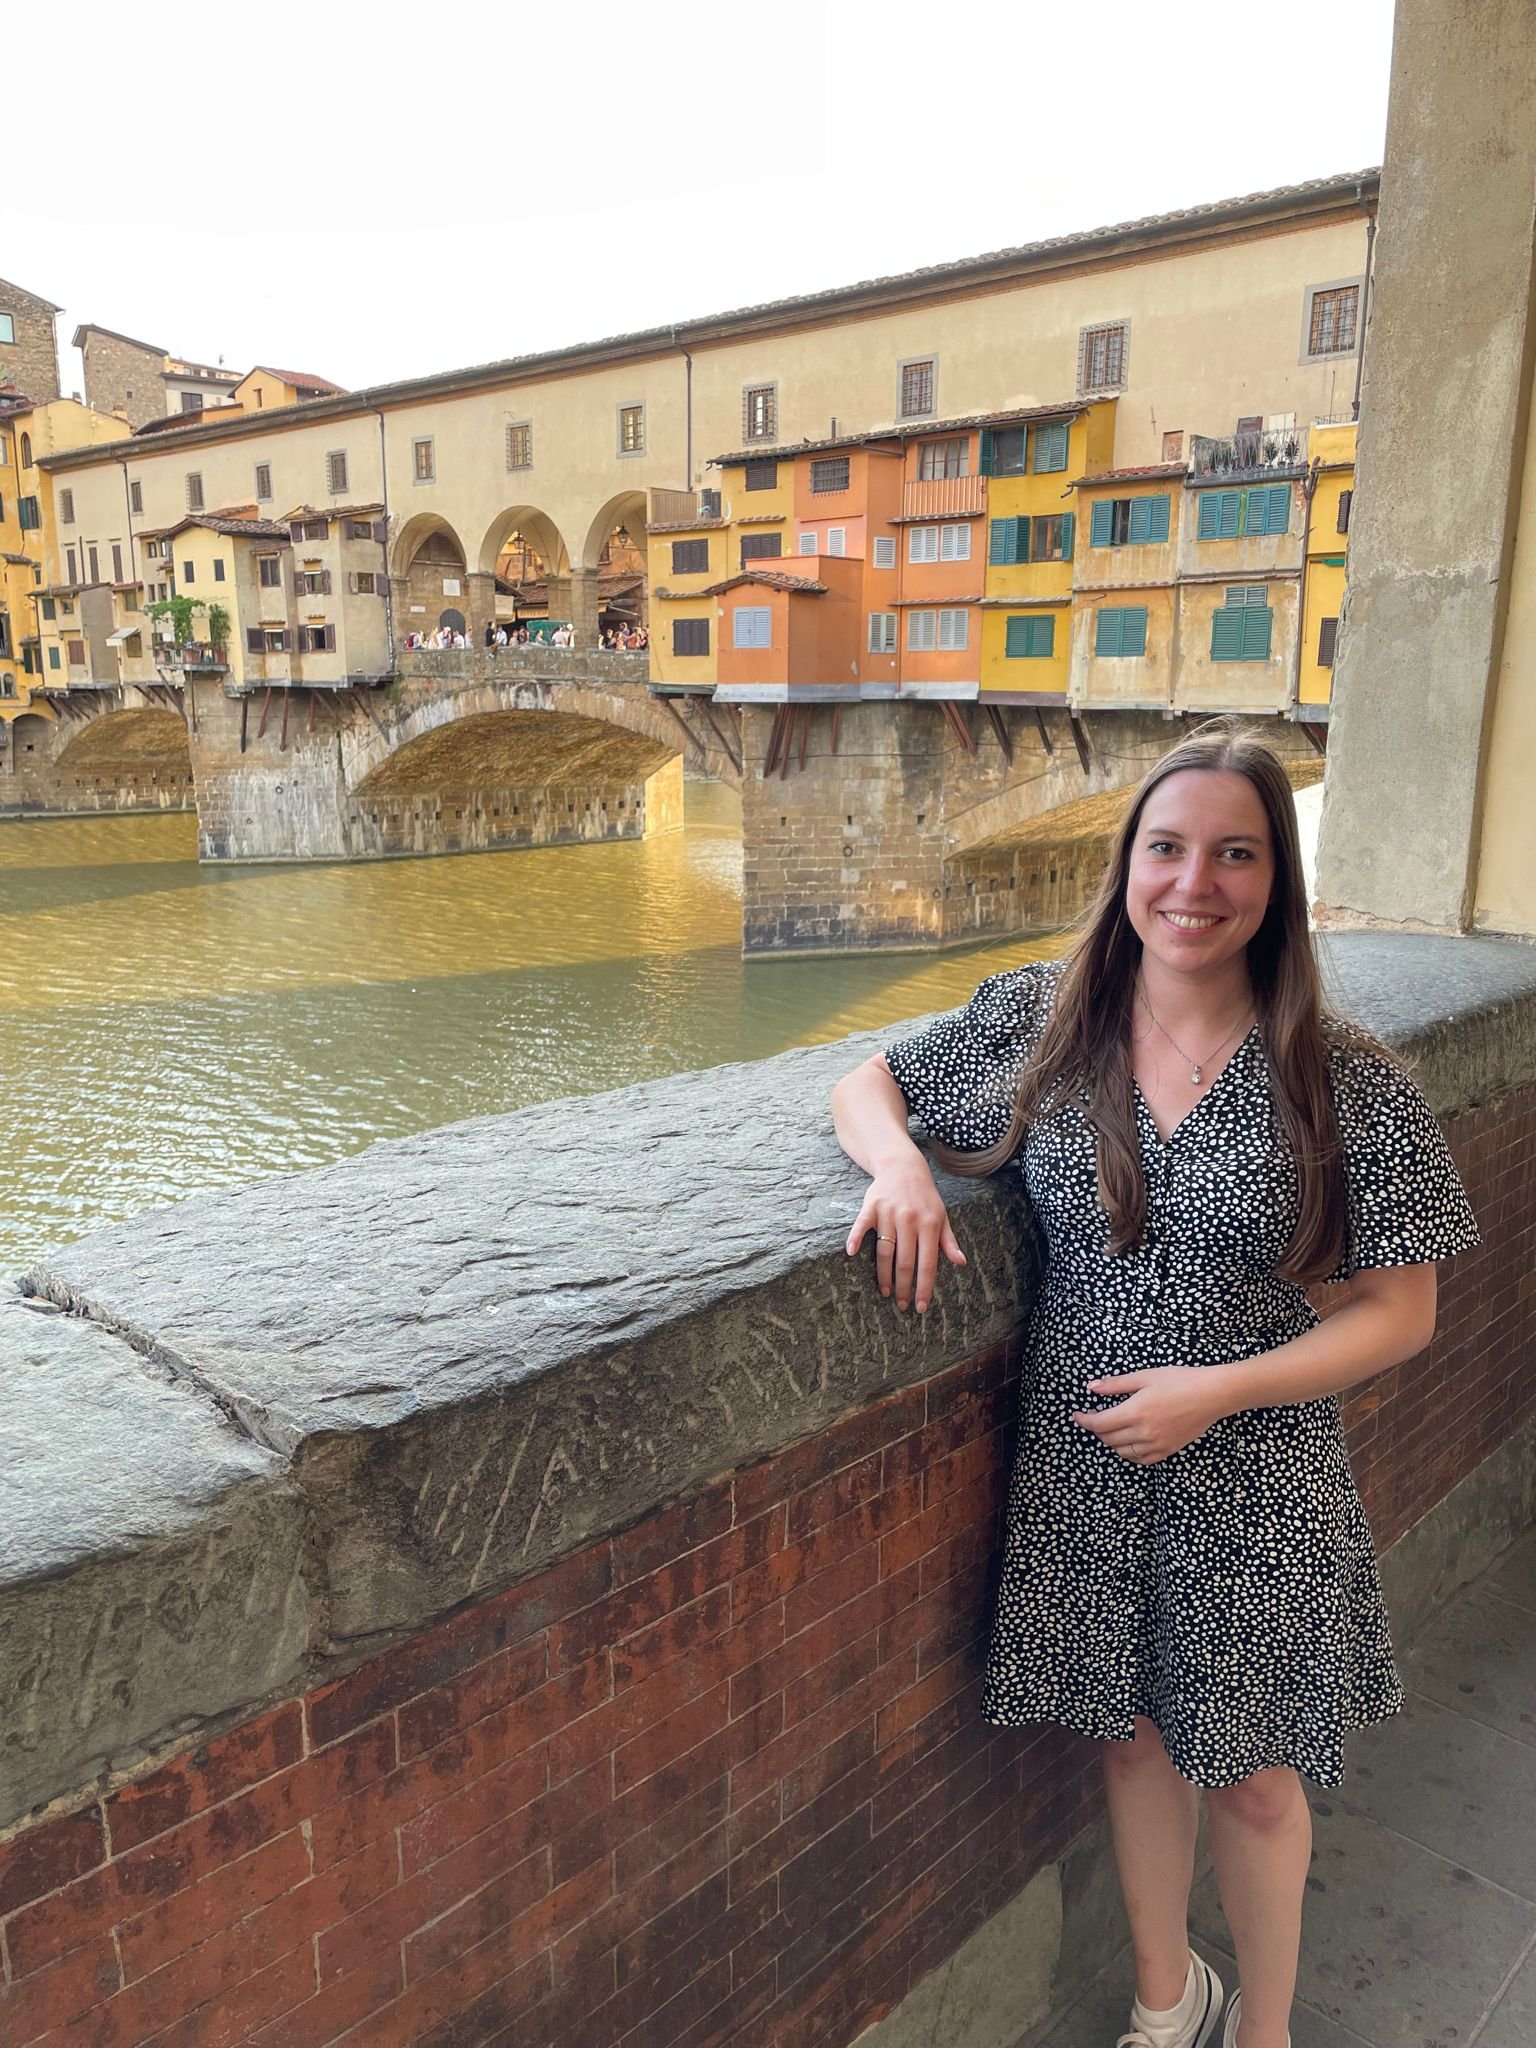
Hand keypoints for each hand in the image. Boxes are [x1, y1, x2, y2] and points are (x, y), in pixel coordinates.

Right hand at [846, 1161, 965, 1312]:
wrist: (903, 1166)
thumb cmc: (925, 1197)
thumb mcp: (942, 1217)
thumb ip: (949, 1241)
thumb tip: (961, 1262)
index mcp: (929, 1225)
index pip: (927, 1263)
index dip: (924, 1287)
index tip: (921, 1306)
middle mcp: (910, 1220)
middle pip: (905, 1262)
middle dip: (903, 1287)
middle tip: (900, 1305)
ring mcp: (889, 1213)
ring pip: (885, 1250)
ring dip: (883, 1275)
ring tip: (885, 1291)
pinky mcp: (871, 1206)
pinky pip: (861, 1225)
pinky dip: (855, 1238)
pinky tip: (851, 1253)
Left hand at [1072, 1368, 1223, 1463]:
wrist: (1212, 1394)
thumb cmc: (1179, 1380)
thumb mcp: (1144, 1376)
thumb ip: (1115, 1385)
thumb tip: (1091, 1387)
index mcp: (1134, 1412)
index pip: (1099, 1424)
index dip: (1084, 1421)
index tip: (1078, 1415)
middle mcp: (1143, 1432)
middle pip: (1107, 1439)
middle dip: (1097, 1429)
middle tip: (1096, 1417)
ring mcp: (1156, 1444)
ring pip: (1122, 1452)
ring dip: (1111, 1442)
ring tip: (1112, 1428)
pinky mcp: (1168, 1450)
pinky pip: (1141, 1459)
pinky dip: (1129, 1453)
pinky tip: (1129, 1442)